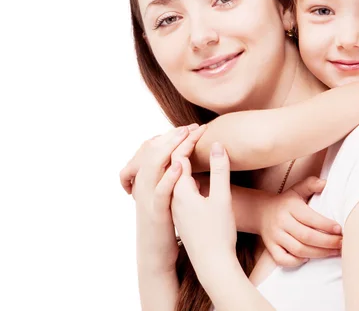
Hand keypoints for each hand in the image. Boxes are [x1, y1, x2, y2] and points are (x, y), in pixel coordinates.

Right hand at [128, 124, 205, 273]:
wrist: (155, 253)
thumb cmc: (164, 222)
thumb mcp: (167, 195)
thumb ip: (172, 177)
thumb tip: (182, 160)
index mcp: (148, 178)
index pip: (156, 148)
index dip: (173, 135)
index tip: (192, 127)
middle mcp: (145, 184)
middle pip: (154, 151)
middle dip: (174, 136)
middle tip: (192, 126)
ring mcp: (148, 198)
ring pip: (154, 165)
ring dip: (172, 148)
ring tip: (186, 135)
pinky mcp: (156, 212)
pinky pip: (160, 191)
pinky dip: (169, 176)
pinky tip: (180, 165)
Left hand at [171, 142, 237, 271]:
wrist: (212, 266)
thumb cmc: (218, 234)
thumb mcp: (222, 198)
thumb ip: (219, 170)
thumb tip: (217, 145)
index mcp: (179, 191)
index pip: (179, 156)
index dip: (190, 140)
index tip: (204, 129)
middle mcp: (172, 197)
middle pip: (171, 163)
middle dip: (182, 144)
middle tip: (196, 130)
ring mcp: (175, 206)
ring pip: (172, 174)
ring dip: (180, 156)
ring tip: (190, 143)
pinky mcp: (180, 213)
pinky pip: (175, 184)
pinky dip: (181, 171)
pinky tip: (192, 171)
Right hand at [260, 176, 342, 266]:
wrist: (261, 211)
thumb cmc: (286, 201)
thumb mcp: (297, 189)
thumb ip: (311, 184)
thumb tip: (325, 183)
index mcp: (290, 206)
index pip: (310, 218)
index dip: (326, 226)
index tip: (340, 230)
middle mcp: (282, 221)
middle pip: (306, 237)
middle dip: (327, 242)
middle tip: (342, 244)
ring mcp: (275, 236)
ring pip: (298, 250)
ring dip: (318, 254)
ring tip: (334, 252)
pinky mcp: (270, 247)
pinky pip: (283, 259)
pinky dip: (296, 262)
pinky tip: (309, 258)